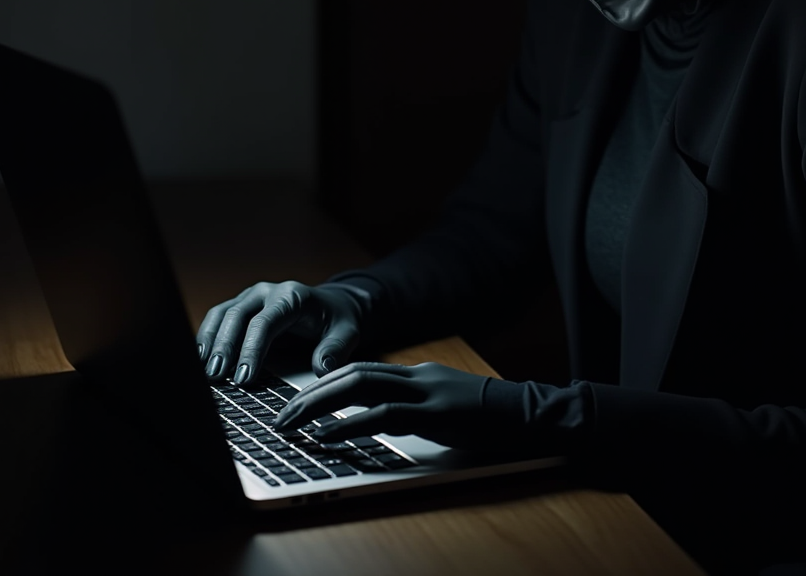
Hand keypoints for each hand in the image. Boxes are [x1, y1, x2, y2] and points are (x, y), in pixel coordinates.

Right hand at [195, 280, 369, 383]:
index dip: (252, 349)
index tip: (245, 378)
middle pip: (238, 316)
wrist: (332, 305)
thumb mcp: (347, 332)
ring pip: (222, 314)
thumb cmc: (337, 321)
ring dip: (209, 342)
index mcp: (292, 296)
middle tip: (216, 378)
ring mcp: (251, 297)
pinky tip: (199, 361)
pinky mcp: (240, 306)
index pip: (266, 321)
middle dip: (225, 347)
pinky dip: (206, 337)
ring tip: (203, 372)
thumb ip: (336, 349)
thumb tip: (322, 369)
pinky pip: (217, 318)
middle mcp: (267, 292)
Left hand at [271, 360, 525, 450]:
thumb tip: (374, 419)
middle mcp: (414, 376)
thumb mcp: (441, 406)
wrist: (525, 412)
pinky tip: (328, 436)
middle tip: (280, 416)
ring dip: (320, 405)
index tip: (296, 401)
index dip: (323, 383)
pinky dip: (350, 425)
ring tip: (292, 424)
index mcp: (414, 374)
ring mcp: (425, 392)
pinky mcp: (435, 413)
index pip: (359, 369)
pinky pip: (385, 415)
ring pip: (361, 387)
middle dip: (311, 393)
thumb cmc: (485, 415)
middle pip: (351, 374)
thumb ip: (411, 406)